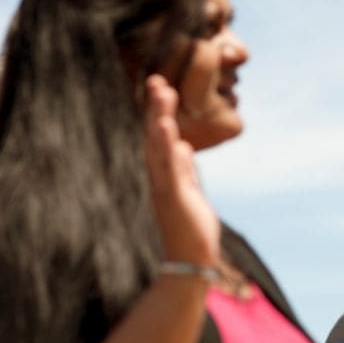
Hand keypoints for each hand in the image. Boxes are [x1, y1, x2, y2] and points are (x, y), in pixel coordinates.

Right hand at [143, 74, 219, 265]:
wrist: (190, 263)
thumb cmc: (189, 230)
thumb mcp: (190, 194)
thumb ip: (184, 172)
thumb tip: (182, 147)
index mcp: (164, 176)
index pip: (159, 139)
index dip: (158, 113)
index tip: (161, 87)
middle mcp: (159, 179)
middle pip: (154, 137)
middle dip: (155, 108)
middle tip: (157, 79)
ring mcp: (165, 188)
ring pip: (159, 148)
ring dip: (159, 120)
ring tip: (162, 93)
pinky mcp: (175, 199)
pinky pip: (171, 169)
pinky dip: (168, 149)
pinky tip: (169, 130)